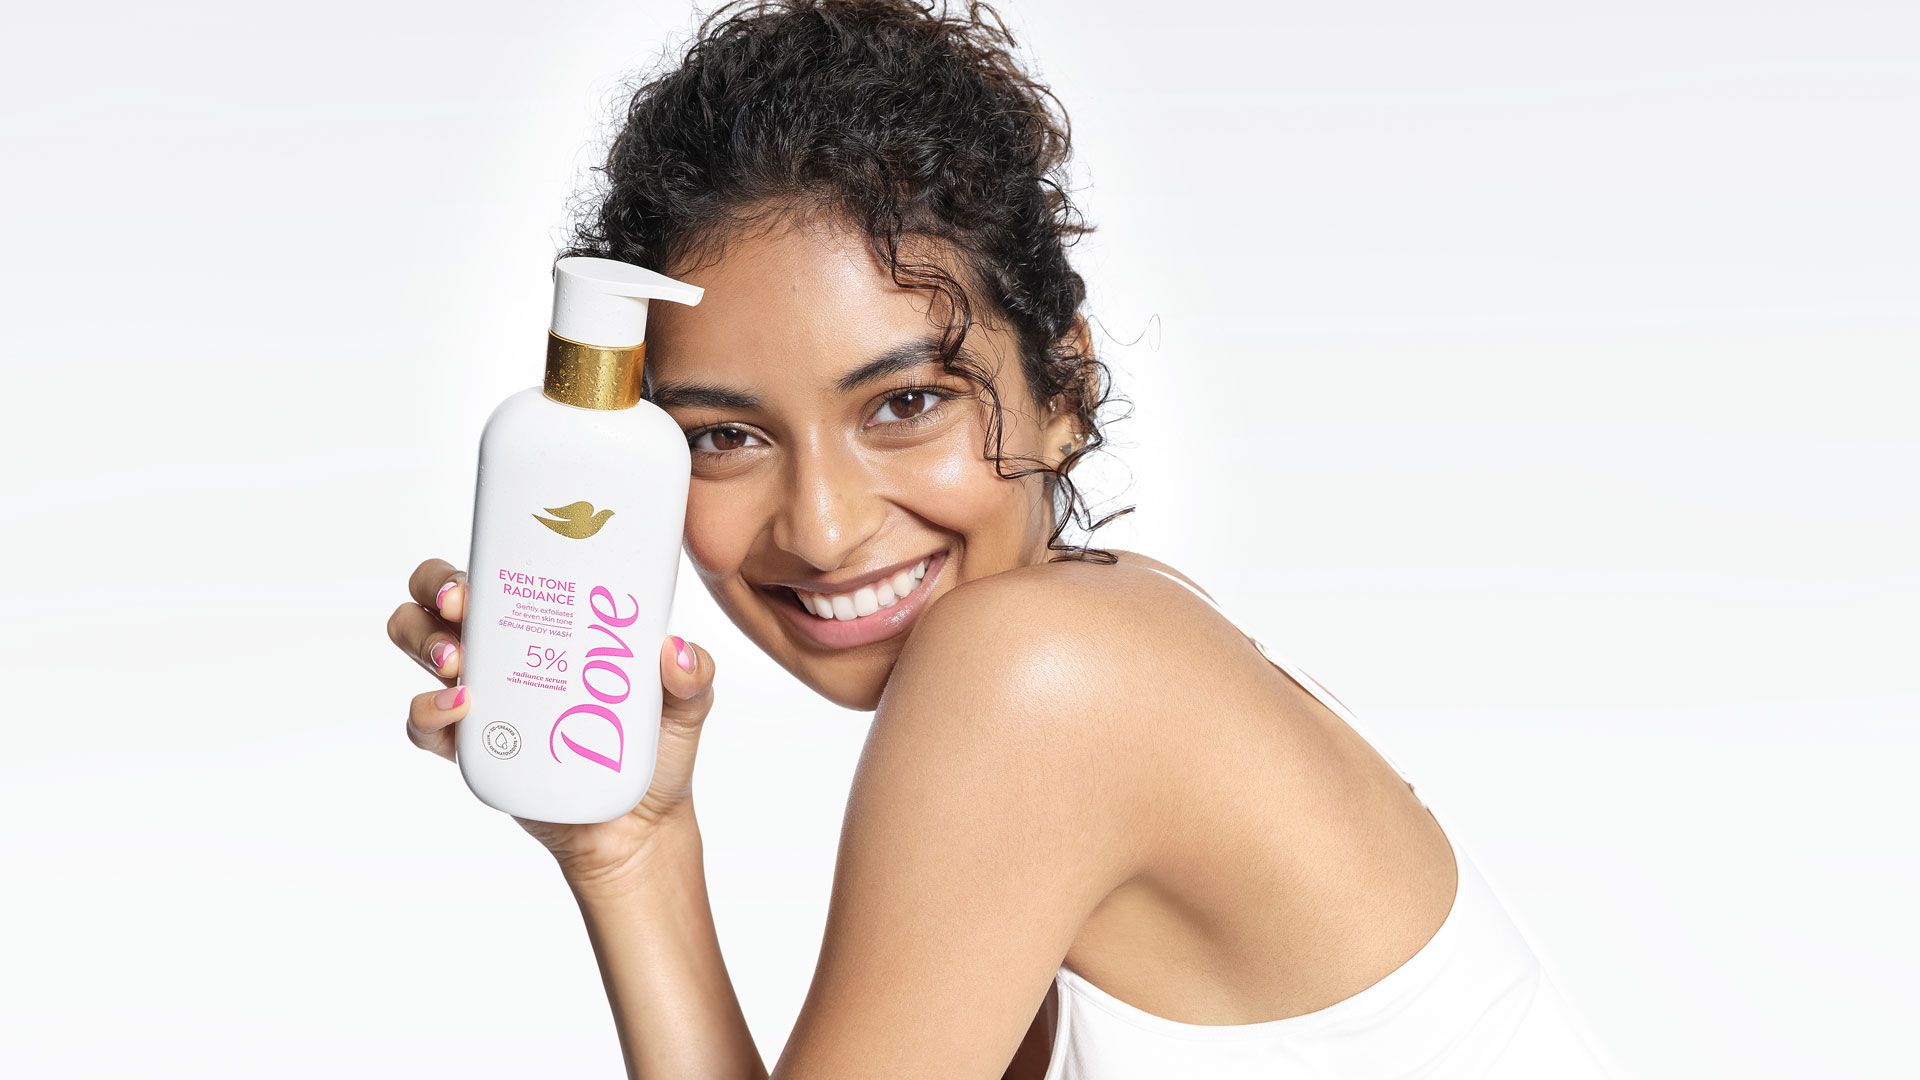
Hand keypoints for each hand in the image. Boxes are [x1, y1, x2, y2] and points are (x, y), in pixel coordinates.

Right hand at [387, 557, 714, 884]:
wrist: (636, 827)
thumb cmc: (654, 750)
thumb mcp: (686, 705)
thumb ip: (693, 675)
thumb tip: (675, 650)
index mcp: (549, 621)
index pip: (497, 571)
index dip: (479, 558)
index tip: (484, 569)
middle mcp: (505, 650)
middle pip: (437, 597)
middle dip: (436, 589)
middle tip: (461, 608)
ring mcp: (481, 697)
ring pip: (418, 644)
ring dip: (423, 641)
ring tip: (458, 665)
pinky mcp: (469, 748)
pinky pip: (422, 724)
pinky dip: (426, 711)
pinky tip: (459, 709)